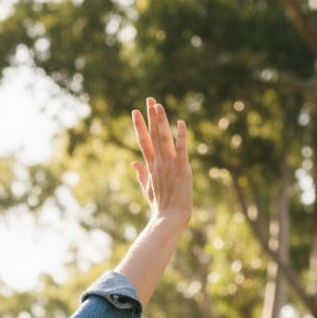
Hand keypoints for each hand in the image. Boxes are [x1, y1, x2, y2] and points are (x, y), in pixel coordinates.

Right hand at [131, 98, 192, 224]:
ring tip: (158, 104)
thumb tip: (133, 163)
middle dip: (150, 116)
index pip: (143, 142)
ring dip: (161, 121)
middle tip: (149, 98)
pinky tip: (181, 122)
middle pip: (153, 135)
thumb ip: (141, 174)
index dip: (139, 126)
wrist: (169, 219)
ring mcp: (170, 166)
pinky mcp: (182, 170)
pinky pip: (182, 149)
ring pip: (164, 139)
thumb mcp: (148, 189)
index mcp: (151, 167)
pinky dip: (181, 136)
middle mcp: (159, 163)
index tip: (135, 111)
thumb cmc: (160, 206)